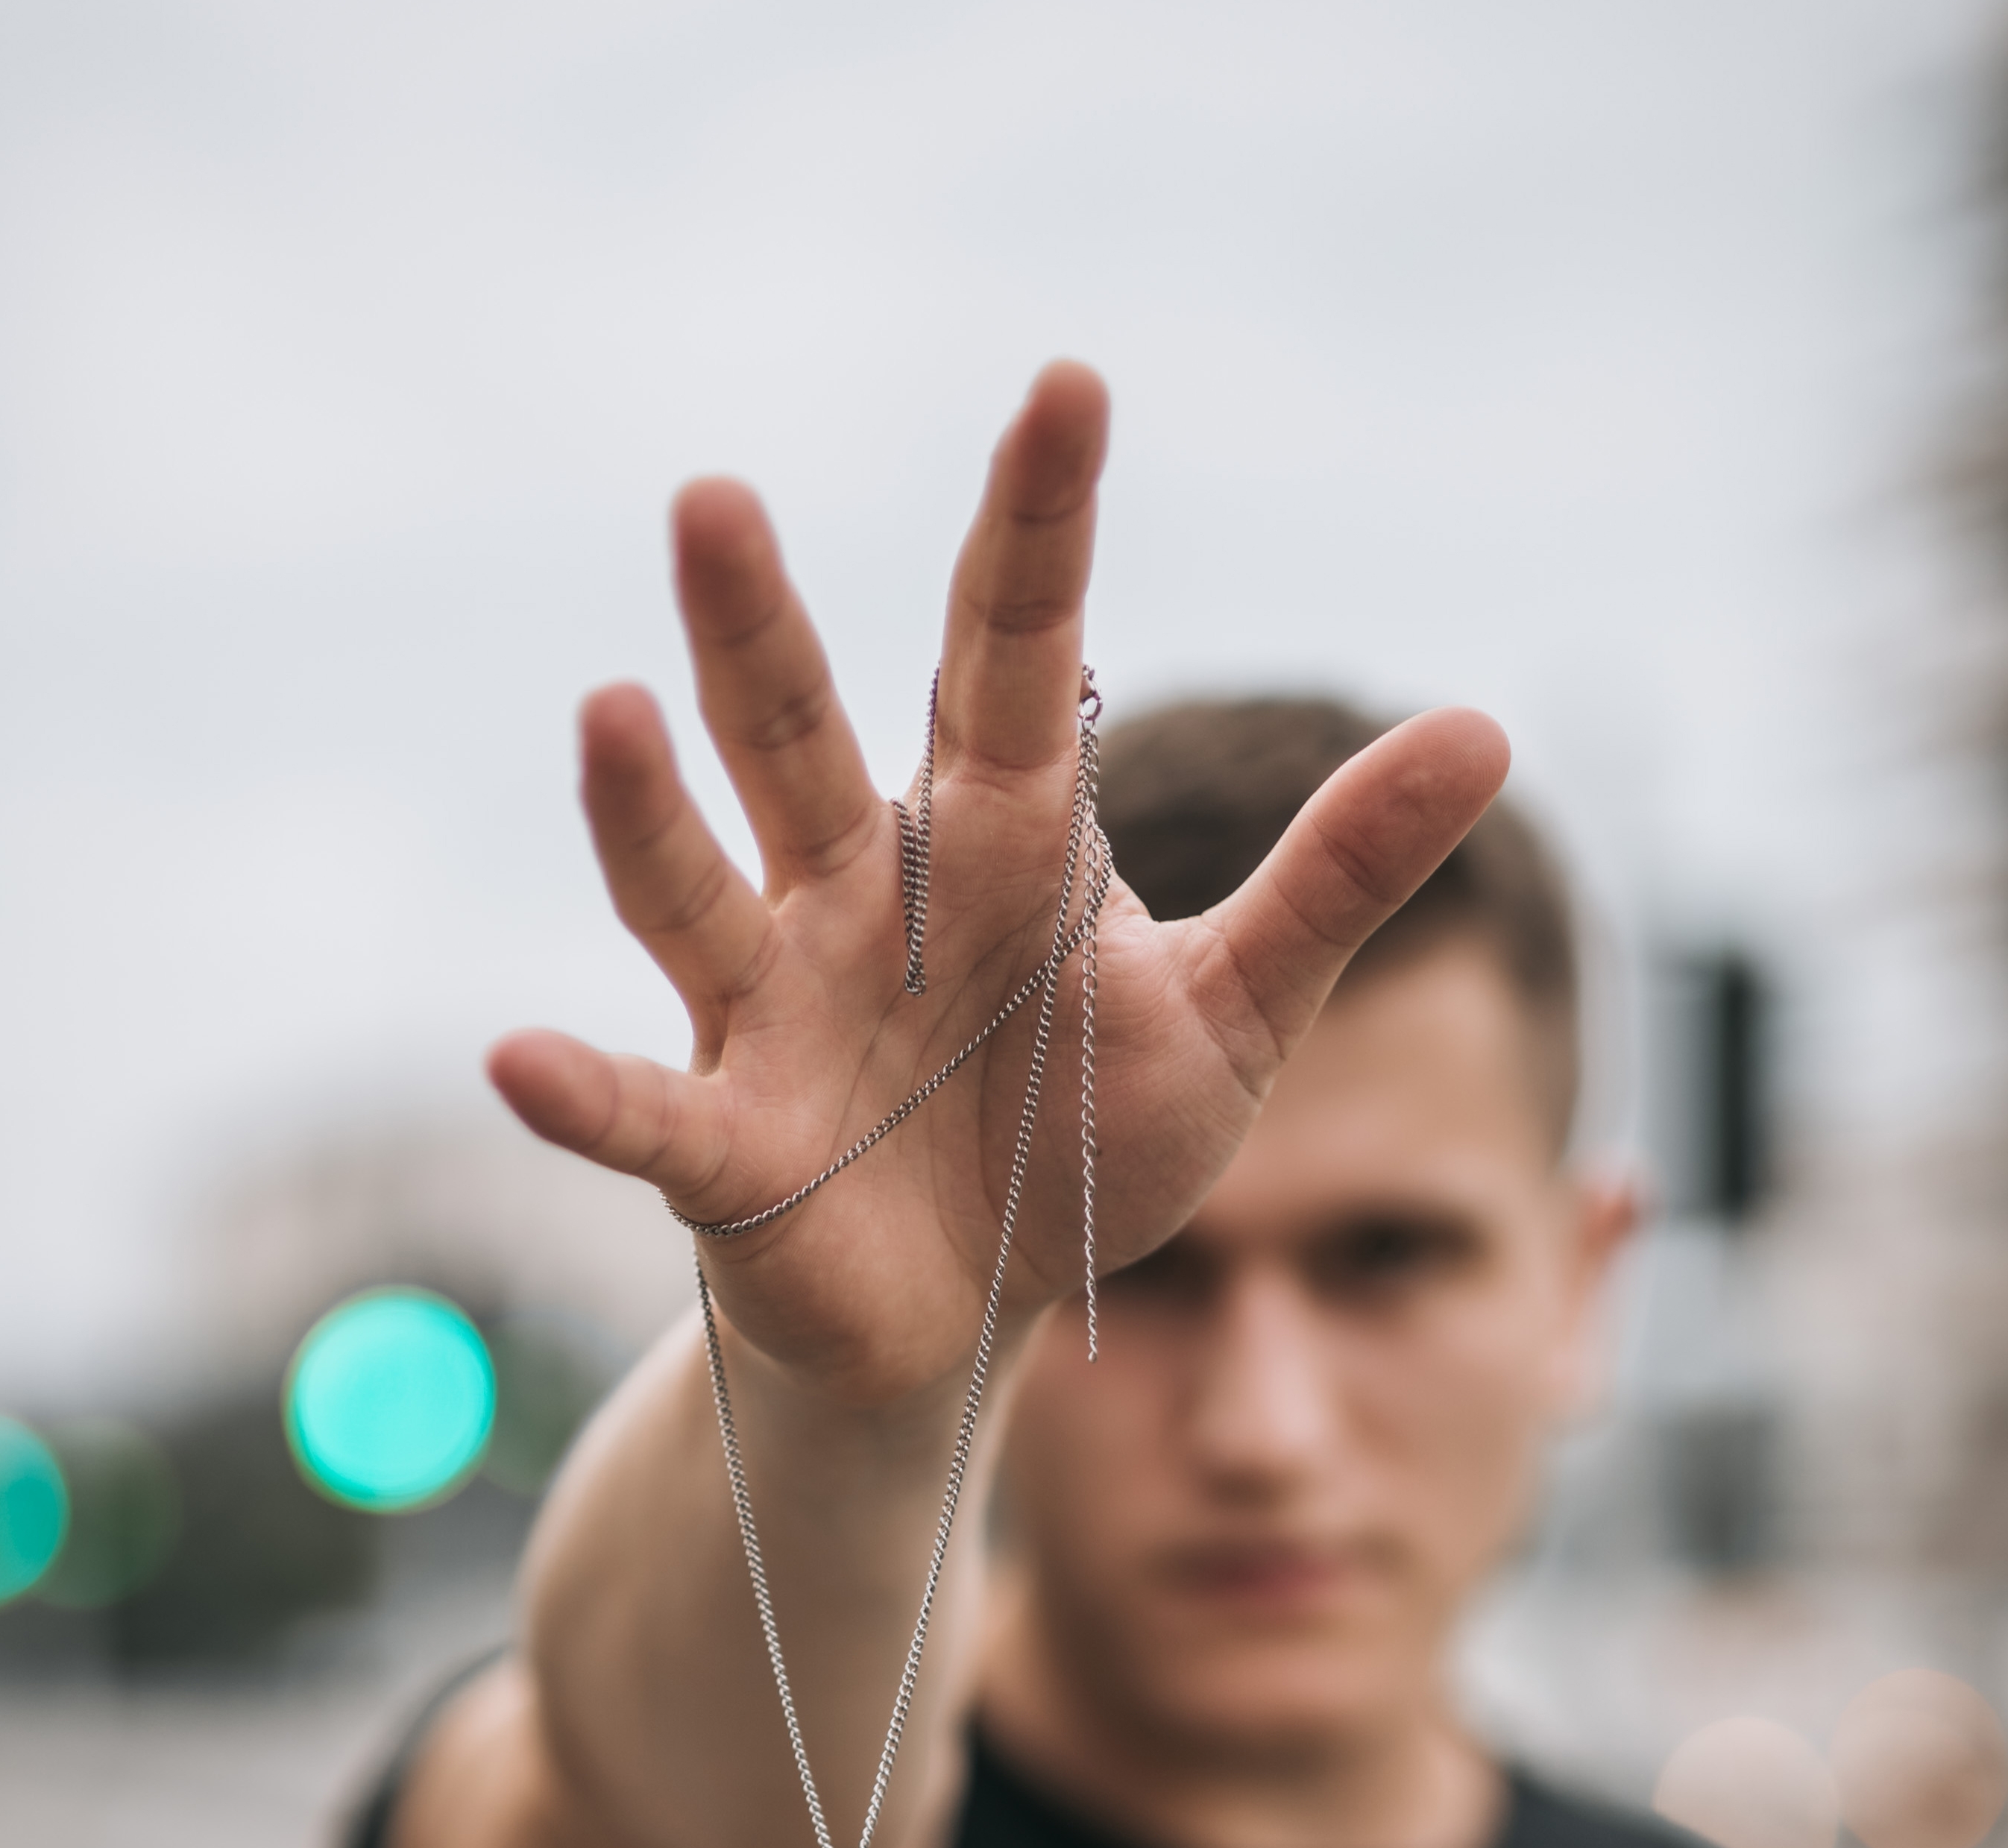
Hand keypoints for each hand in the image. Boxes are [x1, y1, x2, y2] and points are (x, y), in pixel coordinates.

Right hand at [489, 363, 1508, 1409]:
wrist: (976, 1304)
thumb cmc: (1085, 1137)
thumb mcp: (1235, 1010)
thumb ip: (1337, 877)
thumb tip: (1490, 726)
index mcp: (998, 841)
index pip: (1013, 658)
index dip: (1035, 533)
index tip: (1069, 384)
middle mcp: (864, 894)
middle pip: (804, 739)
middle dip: (760, 629)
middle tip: (716, 497)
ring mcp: (777, 1009)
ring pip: (698, 888)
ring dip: (648, 809)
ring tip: (610, 707)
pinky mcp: (726, 1146)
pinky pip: (644, 1111)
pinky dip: (584, 1093)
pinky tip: (516, 1061)